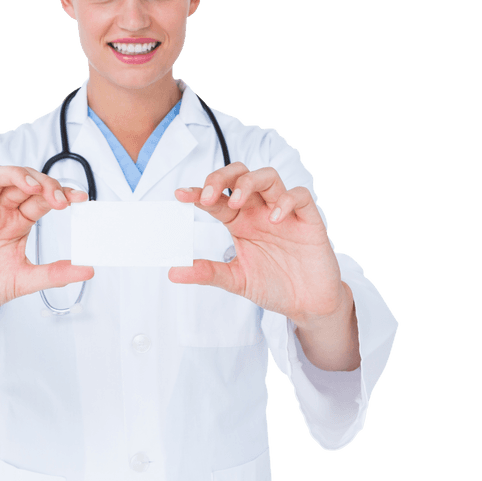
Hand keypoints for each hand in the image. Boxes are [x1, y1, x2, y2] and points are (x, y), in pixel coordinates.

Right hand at [0, 166, 91, 366]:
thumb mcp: (25, 281)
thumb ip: (55, 273)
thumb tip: (89, 269)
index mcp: (16, 222)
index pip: (41, 197)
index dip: (61, 193)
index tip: (81, 199)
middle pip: (20, 181)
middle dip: (42, 182)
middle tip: (58, 198)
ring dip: (12, 175)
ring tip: (30, 187)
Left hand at [172, 163, 358, 369]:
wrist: (308, 304)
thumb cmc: (274, 286)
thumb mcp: (236, 280)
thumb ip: (208, 273)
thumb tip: (173, 272)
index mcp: (240, 221)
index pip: (217, 198)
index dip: (198, 192)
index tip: (180, 195)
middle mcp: (259, 211)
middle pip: (240, 175)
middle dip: (222, 178)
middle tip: (208, 196)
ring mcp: (284, 212)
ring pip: (268, 177)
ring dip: (249, 183)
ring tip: (237, 201)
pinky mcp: (308, 219)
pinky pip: (300, 196)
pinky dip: (287, 201)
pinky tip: (276, 218)